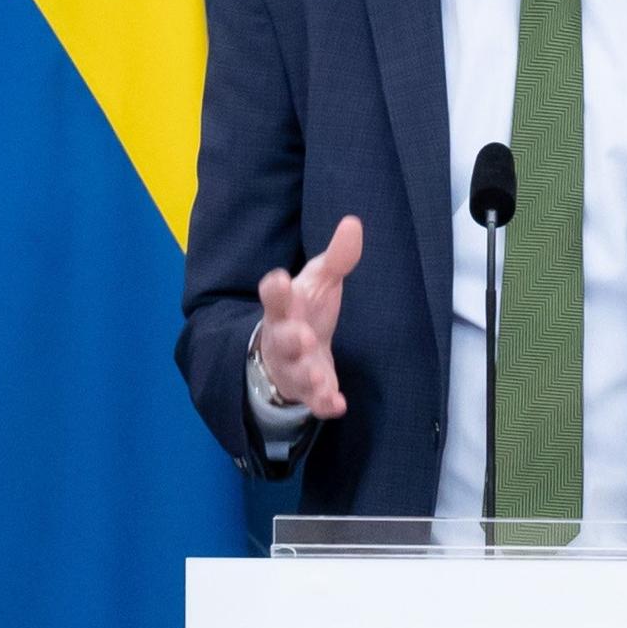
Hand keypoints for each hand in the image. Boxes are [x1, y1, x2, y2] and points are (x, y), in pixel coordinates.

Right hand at [253, 215, 363, 419]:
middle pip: (282, 338)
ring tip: (319, 376)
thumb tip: (353, 222)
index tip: (278, 279)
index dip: (275, 290)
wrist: (291, 354)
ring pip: (297, 373)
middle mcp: (284, 338)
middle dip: (290, 338)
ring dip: (308, 374)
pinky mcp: (308, 391)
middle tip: (302, 335)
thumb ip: (337, 258)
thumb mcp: (319, 281)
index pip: (274, 297)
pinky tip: (337, 405)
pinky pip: (314, 401)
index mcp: (284, 308)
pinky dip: (323, 404)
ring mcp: (293, 367)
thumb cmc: (305, 310)